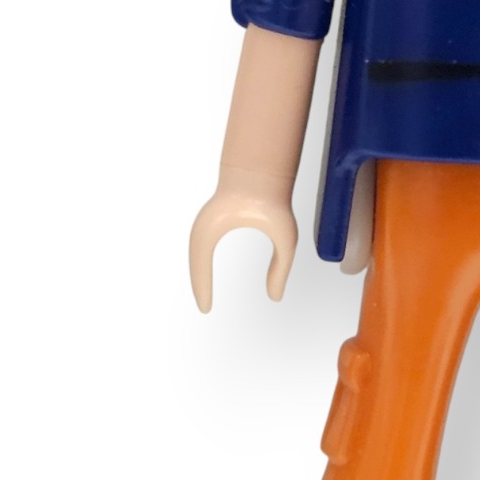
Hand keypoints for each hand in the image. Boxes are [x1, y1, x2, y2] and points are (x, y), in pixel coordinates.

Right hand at [189, 165, 297, 310]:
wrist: (262, 169)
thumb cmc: (272, 200)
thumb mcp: (284, 238)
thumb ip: (281, 268)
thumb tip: (275, 297)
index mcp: (213, 228)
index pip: (200, 265)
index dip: (202, 288)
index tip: (206, 309)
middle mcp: (203, 226)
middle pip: (195, 261)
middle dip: (199, 284)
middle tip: (205, 308)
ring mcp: (206, 221)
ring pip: (196, 253)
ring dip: (200, 273)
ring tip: (205, 296)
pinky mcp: (212, 219)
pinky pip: (202, 246)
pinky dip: (203, 263)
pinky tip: (210, 275)